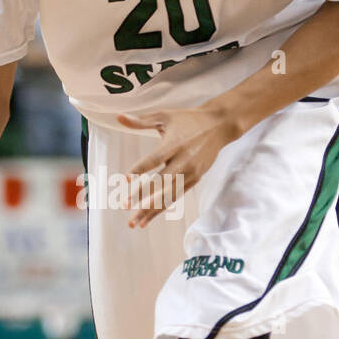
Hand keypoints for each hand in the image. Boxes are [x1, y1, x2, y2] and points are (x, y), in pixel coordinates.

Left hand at [116, 105, 236, 228]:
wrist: (219, 125)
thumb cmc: (188, 119)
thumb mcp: (165, 115)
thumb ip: (141, 120)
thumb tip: (119, 117)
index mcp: (175, 143)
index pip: (155, 159)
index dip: (140, 169)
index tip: (124, 179)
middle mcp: (184, 160)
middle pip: (162, 182)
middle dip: (143, 196)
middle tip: (125, 206)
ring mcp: (191, 172)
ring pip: (168, 195)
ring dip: (151, 210)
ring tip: (135, 222)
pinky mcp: (195, 179)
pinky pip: (176, 196)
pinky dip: (162, 208)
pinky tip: (147, 218)